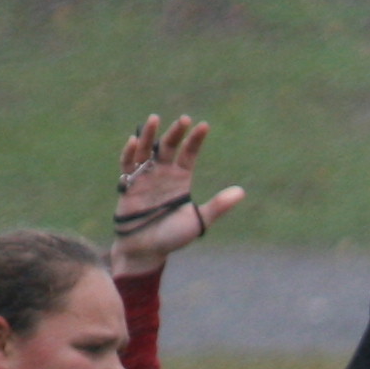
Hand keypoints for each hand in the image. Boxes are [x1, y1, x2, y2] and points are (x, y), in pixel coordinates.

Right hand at [109, 113, 243, 274]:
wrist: (147, 250)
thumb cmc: (173, 237)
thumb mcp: (198, 220)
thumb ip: (218, 206)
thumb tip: (242, 192)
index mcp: (181, 178)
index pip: (189, 153)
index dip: (195, 140)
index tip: (204, 125)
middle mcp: (163, 173)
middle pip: (169, 146)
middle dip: (176, 132)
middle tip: (184, 119)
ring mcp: (145, 176)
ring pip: (147, 150)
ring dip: (150, 135)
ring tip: (155, 118)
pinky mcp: (128, 184)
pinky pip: (127, 164)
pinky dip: (130, 153)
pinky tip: (134, 141)